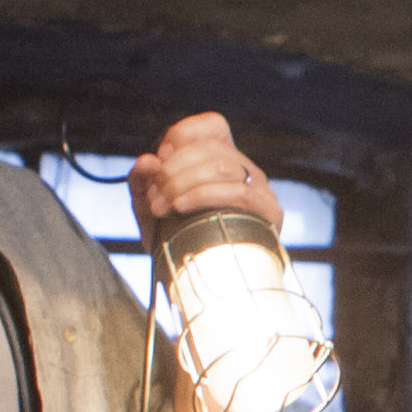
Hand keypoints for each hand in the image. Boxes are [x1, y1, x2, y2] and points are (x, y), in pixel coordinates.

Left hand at [125, 113, 280, 237]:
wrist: (205, 286)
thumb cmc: (179, 243)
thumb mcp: (151, 210)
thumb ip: (142, 183)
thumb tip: (147, 160)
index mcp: (222, 161)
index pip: (213, 125)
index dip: (182, 135)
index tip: (160, 159)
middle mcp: (245, 170)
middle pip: (210, 148)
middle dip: (173, 169)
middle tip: (154, 196)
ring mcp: (260, 189)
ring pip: (223, 166)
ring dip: (183, 184)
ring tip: (162, 207)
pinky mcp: (269, 212)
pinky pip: (238, 192)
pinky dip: (204, 195)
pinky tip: (181, 207)